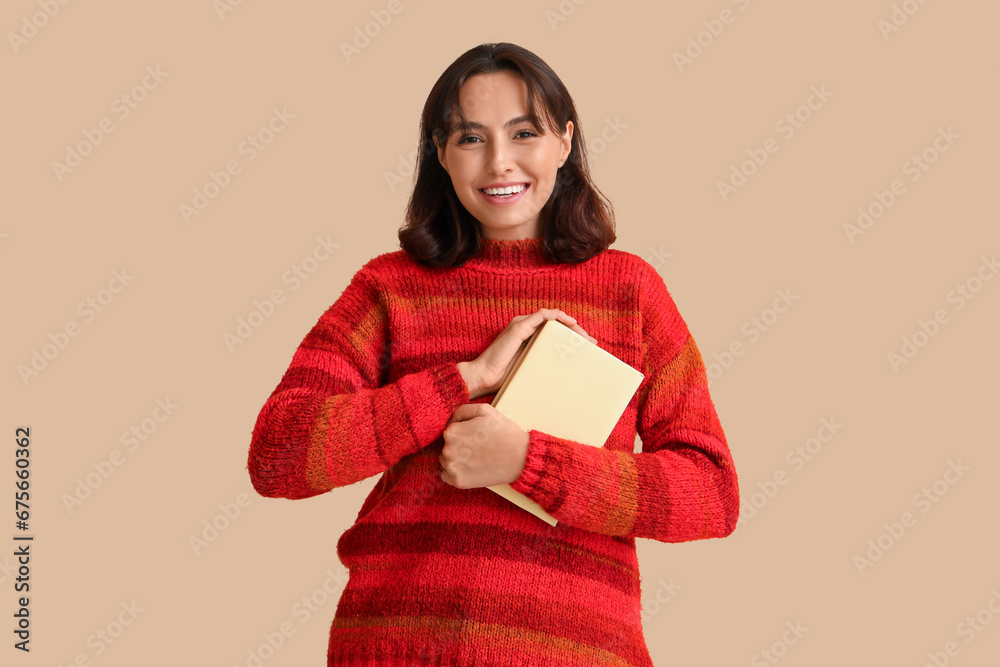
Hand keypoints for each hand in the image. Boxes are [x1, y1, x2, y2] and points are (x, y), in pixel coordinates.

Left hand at [439, 403, 529, 488]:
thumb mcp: (484, 410)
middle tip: (478, 447)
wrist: (520, 457)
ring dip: (456, 459)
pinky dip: (456, 472)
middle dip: (459, 445)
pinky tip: (471, 468)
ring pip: (445, 461)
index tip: (476, 435)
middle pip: (446, 446)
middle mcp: (448, 450)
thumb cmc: (504, 432)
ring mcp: (453, 468)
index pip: (449, 430)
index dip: (463, 431)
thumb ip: (461, 410)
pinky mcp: (458, 482)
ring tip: (476, 457)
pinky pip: (446, 476)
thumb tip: (449, 421)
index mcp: (451, 432)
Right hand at [458, 308, 596, 399]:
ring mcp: (522, 325)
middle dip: (575, 332)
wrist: (483, 377)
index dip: (572, 338)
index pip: (554, 332)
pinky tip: (570, 323)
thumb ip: (544, 366)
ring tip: (583, 337)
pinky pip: (543, 315)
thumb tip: (564, 376)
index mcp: (528, 338)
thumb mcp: (531, 371)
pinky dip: (558, 316)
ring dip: (570, 325)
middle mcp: (525, 328)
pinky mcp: (519, 327)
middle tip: (590, 344)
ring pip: (552, 319)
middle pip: (556, 325)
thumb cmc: (504, 378)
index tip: (587, 348)